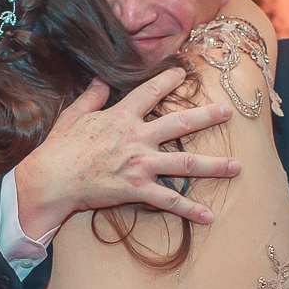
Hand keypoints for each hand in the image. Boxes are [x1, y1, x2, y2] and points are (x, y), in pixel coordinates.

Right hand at [16, 68, 240, 237]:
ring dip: (213, 165)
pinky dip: (190, 209)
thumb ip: (92, 96)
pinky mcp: (137, 189)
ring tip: (237, 166)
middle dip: (207, 117)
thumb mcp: (74, 115)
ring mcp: (140, 164)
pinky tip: (210, 216)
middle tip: (228, 111)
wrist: (51, 179)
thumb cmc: (59, 147)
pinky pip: (169, 200)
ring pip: (185, 162)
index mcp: (121, 117)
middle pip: (180, 123)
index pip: (150, 92)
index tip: (183, 72)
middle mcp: (137, 137)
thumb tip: (101, 78)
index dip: (168, 80)